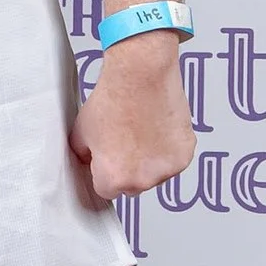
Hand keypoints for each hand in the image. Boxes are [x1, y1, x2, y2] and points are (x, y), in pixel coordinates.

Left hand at [69, 35, 192, 206]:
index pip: (106, 190)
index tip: (108, 158)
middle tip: (125, 140)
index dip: (105, 171)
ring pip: (155, 174)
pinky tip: (157, 128)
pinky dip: (167, 149)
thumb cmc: (114, 98)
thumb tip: (88, 162)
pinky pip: (172, 161)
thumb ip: (84, 155)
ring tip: (142, 131)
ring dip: (150, 161)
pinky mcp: (184, 154)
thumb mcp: (81, 131)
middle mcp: (143, 180)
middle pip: (133, 186)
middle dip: (128, 169)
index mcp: (114, 178)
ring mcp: (167, 168)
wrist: (142, 74)